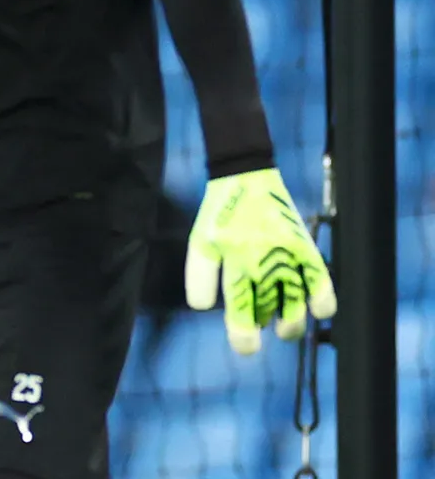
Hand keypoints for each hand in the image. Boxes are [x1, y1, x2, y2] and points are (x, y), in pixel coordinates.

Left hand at [185, 167, 335, 353]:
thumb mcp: (200, 241)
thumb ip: (199, 275)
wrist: (244, 175)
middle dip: (268, 326)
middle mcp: (260, 257)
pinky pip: (319, 276)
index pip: (239, 303)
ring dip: (293, 319)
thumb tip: (201, 309)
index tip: (247, 348)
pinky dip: (323, 296)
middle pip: (270, 305)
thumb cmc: (219, 214)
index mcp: (232, 256)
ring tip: (286, 329)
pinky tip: (320, 311)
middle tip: (264, 334)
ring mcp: (284, 251)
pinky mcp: (303, 244)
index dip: (243, 332)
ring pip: (296, 297)